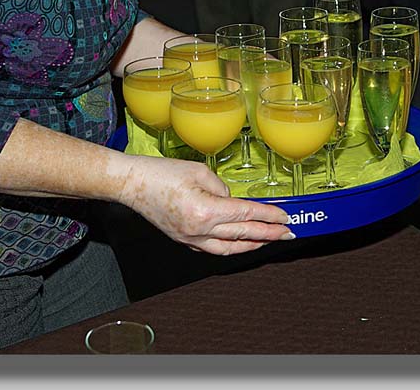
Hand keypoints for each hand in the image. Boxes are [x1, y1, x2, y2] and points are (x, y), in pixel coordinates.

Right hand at [118, 155, 293, 254]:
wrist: (131, 184)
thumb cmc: (160, 173)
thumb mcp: (200, 171)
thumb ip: (222, 188)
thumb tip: (232, 200)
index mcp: (205, 211)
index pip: (246, 215)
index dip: (269, 216)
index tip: (285, 217)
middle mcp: (199, 230)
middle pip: (243, 235)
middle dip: (269, 234)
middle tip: (288, 233)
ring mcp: (190, 239)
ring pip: (229, 248)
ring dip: (252, 245)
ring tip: (269, 240)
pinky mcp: (183, 240)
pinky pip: (213, 248)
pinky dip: (231, 246)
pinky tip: (241, 242)